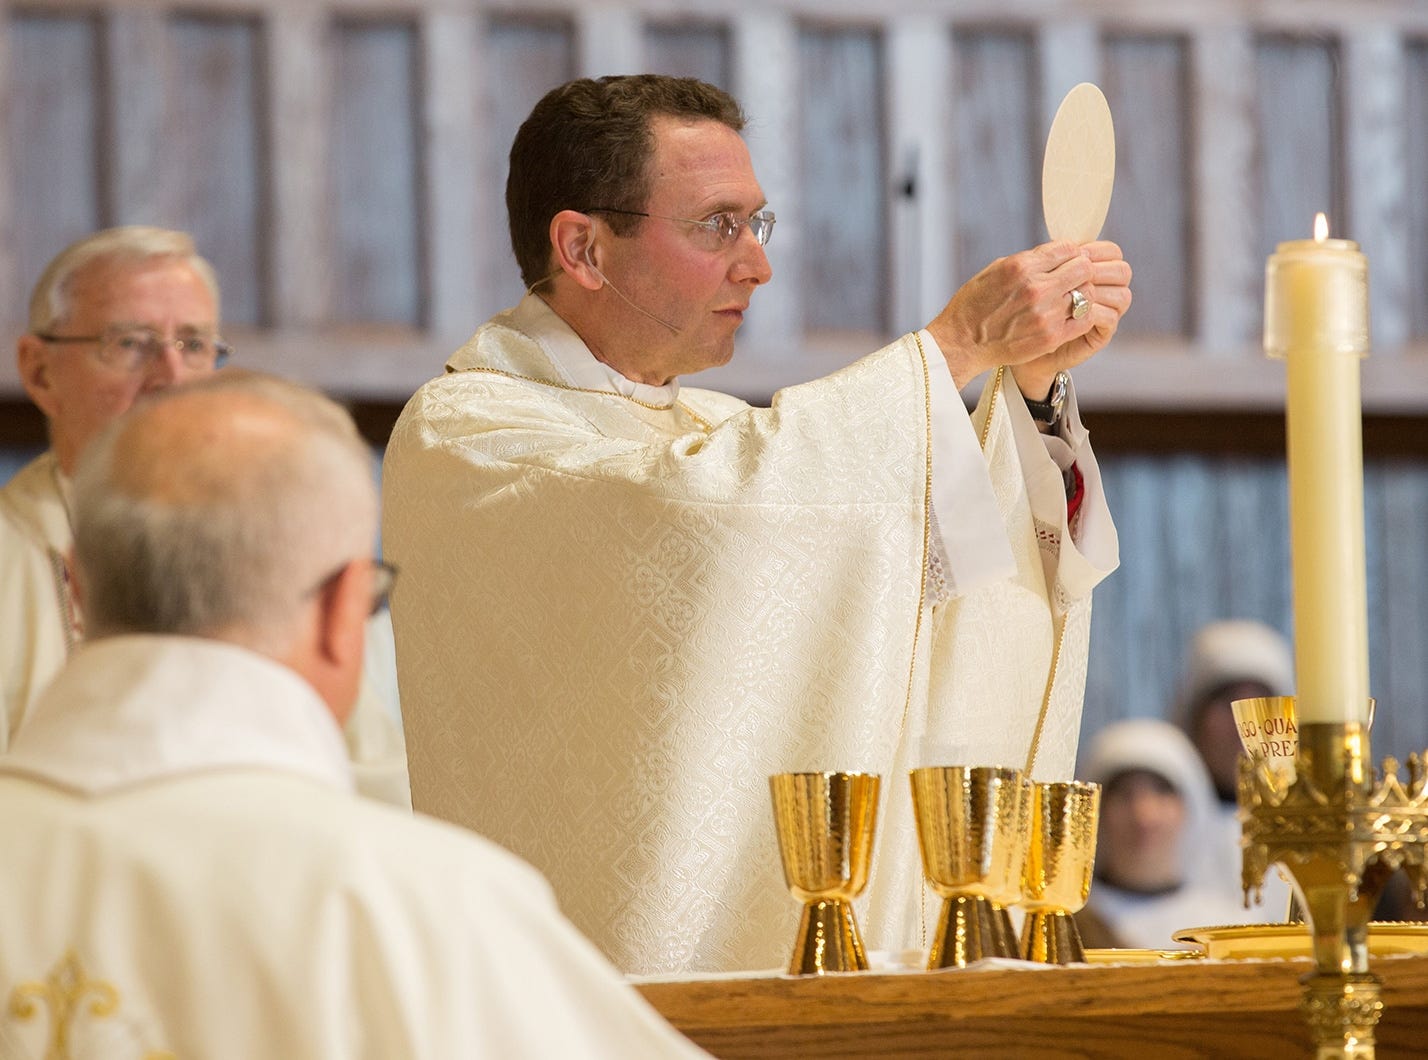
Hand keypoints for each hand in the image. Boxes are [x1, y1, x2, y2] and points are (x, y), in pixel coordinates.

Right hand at [924, 241, 1130, 390]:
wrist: (961, 343)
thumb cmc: (974, 305)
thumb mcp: (994, 270)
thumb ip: (1028, 261)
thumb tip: (1056, 254)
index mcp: (1021, 266)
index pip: (1068, 248)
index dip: (1070, 253)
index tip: (1065, 261)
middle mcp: (1036, 288)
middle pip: (1084, 268)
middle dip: (1080, 270)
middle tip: (1072, 279)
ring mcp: (1046, 314)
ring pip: (1087, 294)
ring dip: (1081, 294)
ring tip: (1067, 299)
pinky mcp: (1051, 337)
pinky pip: (1086, 319)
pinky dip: (1083, 315)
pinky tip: (1070, 316)